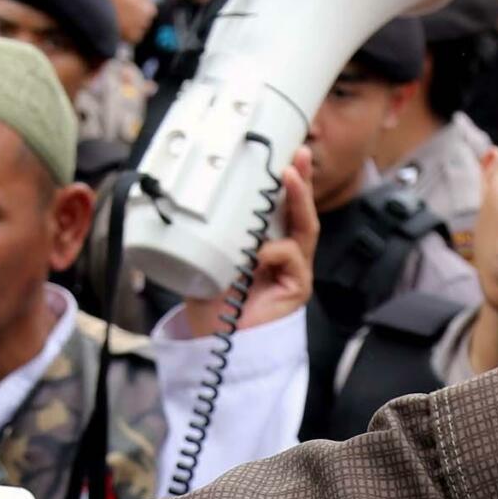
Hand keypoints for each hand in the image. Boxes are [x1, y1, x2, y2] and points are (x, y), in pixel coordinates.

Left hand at [179, 146, 317, 337]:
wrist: (215, 344)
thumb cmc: (212, 307)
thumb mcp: (205, 260)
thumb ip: (209, 235)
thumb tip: (193, 204)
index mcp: (264, 247)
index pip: (278, 210)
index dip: (283, 184)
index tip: (280, 154)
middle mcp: (283, 256)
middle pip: (300, 212)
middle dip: (301, 181)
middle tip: (298, 155)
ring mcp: (293, 271)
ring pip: (304, 228)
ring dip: (298, 200)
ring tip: (290, 177)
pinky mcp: (297, 288)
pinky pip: (290, 257)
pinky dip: (273, 251)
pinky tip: (255, 256)